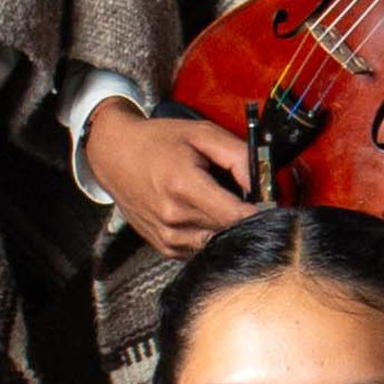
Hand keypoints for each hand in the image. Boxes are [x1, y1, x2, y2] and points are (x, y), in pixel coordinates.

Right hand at [85, 98, 258, 255]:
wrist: (114, 156)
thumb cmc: (157, 142)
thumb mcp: (201, 134)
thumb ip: (238, 155)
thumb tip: (264, 181)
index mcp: (184, 187)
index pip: (238, 216)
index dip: (260, 210)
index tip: (269, 202)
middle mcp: (174, 218)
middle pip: (231, 230)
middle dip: (245, 216)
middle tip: (245, 196)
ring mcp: (168, 237)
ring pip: (219, 243)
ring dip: (227, 227)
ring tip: (218, 202)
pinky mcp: (165, 248)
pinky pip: (203, 248)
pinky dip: (210, 234)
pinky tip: (202, 213)